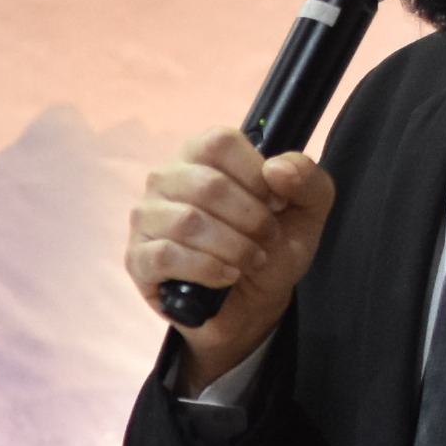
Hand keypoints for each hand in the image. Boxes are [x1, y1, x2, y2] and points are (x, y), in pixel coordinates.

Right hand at [131, 128, 338, 390]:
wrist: (253, 303)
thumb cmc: (271, 246)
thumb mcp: (307, 211)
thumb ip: (307, 179)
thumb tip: (276, 168)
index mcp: (201, 155)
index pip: (220, 143)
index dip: (256, 176)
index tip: (275, 203)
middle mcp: (166, 179)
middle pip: (207, 184)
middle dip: (251, 219)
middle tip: (267, 239)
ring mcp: (147, 218)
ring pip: (187, 222)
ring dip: (233, 247)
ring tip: (251, 261)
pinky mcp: (138, 258)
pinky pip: (166, 255)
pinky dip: (207, 268)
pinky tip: (226, 276)